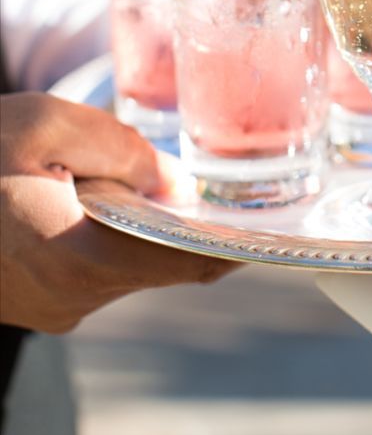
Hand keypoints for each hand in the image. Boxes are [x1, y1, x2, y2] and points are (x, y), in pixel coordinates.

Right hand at [1, 92, 230, 332]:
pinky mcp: (32, 305)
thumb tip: (177, 185)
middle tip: (191, 178)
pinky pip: (89, 272)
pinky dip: (100, 237)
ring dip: (131, 226)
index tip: (274, 229)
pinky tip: (81, 198)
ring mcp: (47, 309)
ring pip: (122, 265)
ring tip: (108, 178)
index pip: (185, 263)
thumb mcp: (48, 125)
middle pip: (155, 261)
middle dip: (174, 219)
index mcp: (76, 260)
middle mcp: (66, 300)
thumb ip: (124, 151)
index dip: (233, 246)